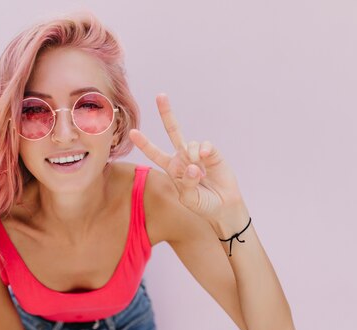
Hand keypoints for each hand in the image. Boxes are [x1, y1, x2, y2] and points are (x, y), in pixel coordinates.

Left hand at [128, 93, 242, 220]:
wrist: (224, 206)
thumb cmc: (203, 204)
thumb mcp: (189, 199)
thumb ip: (187, 184)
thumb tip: (193, 165)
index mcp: (172, 168)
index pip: (155, 154)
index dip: (144, 143)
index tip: (132, 133)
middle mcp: (183, 157)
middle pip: (173, 131)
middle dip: (166, 113)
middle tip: (160, 95)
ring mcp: (197, 154)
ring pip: (189, 144)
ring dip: (192, 157)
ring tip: (200, 173)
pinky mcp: (212, 153)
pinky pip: (205, 145)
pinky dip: (204, 151)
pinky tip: (205, 160)